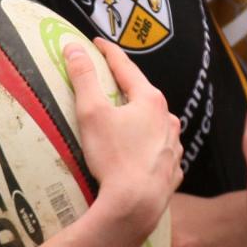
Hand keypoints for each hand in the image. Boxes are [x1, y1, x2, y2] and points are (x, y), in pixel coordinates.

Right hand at [67, 39, 181, 240]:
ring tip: (124, 119)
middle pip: (143, 94)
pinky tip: (140, 152)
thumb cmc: (113, 156)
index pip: (126, 67)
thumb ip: (83, 77)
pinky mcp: (172, 169)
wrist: (136, 204)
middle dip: (126, 86)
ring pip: (156, 123)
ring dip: (140, 117)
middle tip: (109, 81)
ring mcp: (173, 145)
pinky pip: (160, 150)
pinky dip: (149, 145)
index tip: (95, 43)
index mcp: (150, 100)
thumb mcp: (91, 112)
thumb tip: (73, 47)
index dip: (108, 53)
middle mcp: (168, 118)